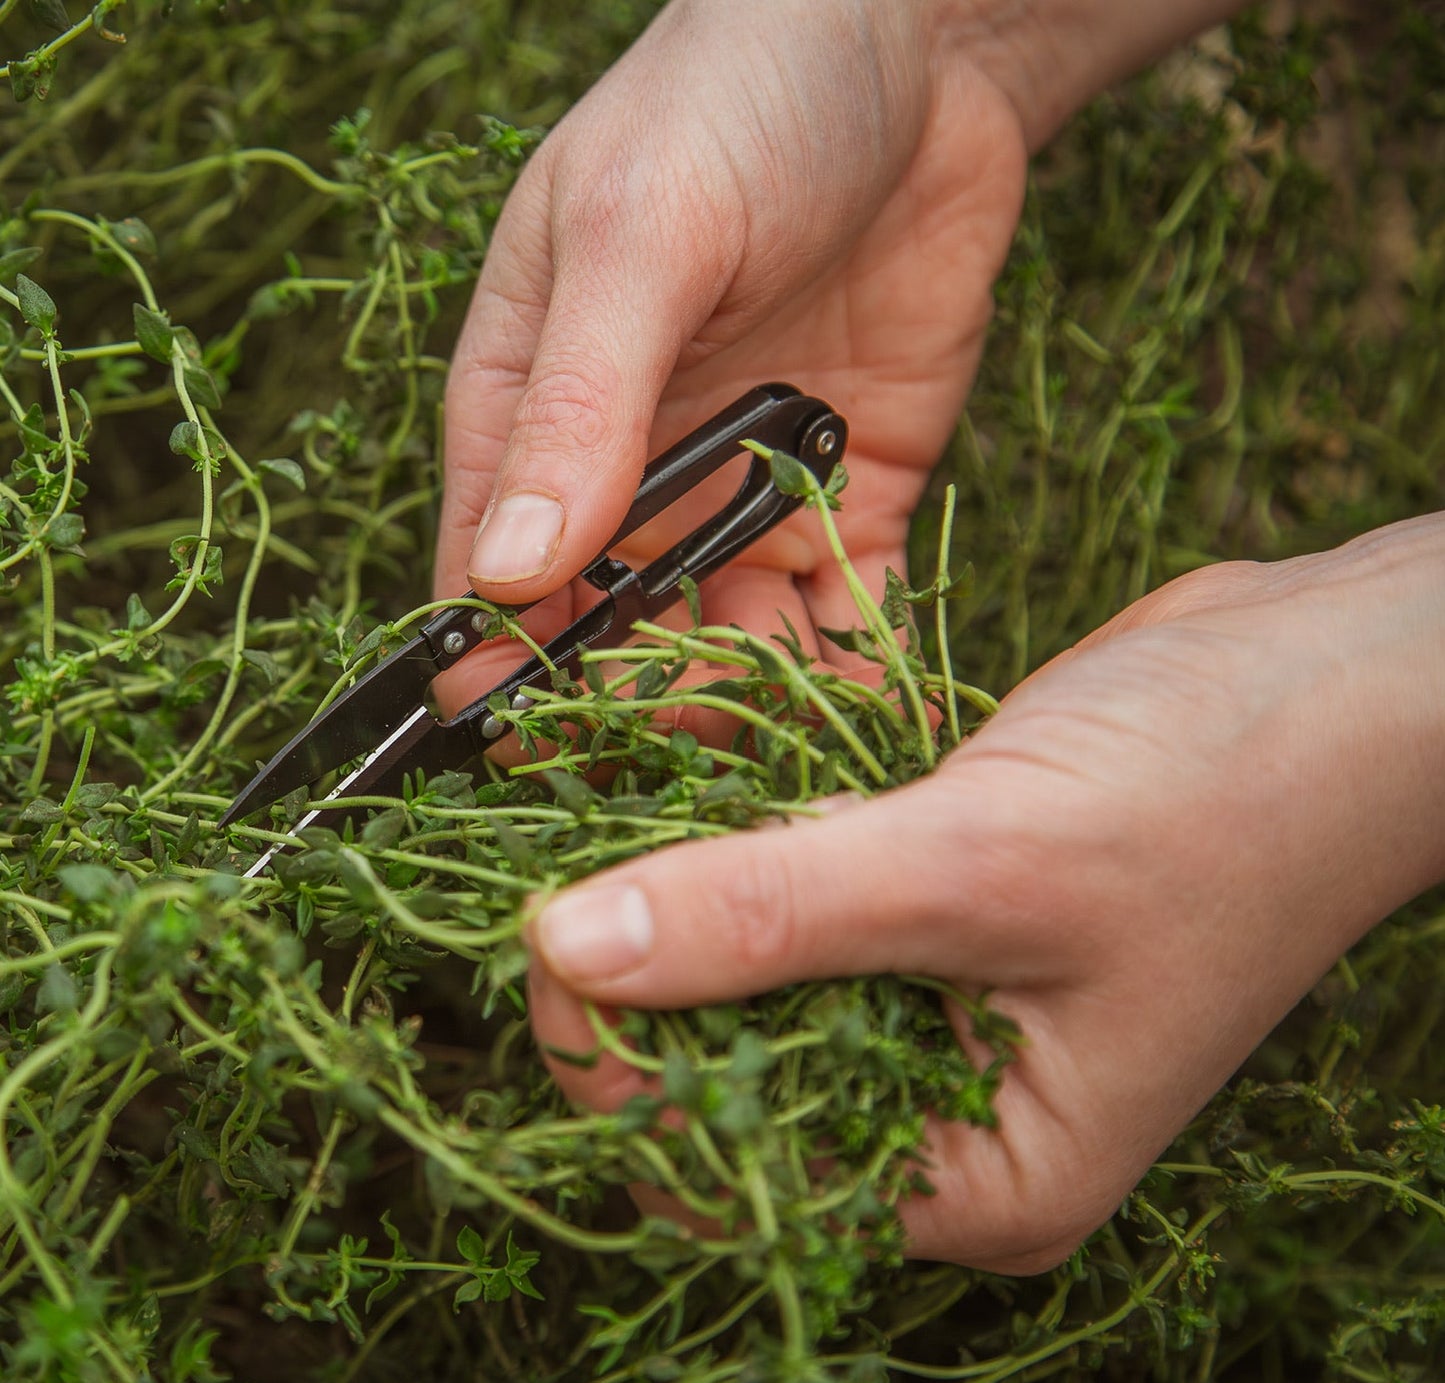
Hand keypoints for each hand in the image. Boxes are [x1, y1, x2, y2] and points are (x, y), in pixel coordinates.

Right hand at [434, 0, 1027, 707]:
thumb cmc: (741, 99)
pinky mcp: (850, 497)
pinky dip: (849, 666)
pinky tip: (861, 716)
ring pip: (723, 637)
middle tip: (667, 761)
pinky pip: (841, 611)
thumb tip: (505, 572)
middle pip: (608, 627)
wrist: (926, 47)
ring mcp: (744, 490)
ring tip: (772, 752)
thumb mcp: (641, 235)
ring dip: (741, 698)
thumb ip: (579, 405)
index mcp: (536, 405)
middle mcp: (632, 468)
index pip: (491, 565)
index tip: (510, 745)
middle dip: (630, 698)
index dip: (496, 662)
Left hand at [524, 515, 1444, 1270]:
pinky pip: (800, 880)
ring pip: (754, 963)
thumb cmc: (1223, 793)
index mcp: (980, 1170)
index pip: (740, 1168)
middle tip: (562, 855)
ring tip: (599, 797)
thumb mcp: (979, 866)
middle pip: (731, 1064)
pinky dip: (742, 828)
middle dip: (640, 967)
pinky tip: (683, 763)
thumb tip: (567, 952)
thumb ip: (768, 916)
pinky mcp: (931, 896)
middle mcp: (948, 1103)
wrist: (1341, 671)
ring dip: (678, 884)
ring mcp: (938, 995)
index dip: (626, 1066)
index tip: (548, 939)